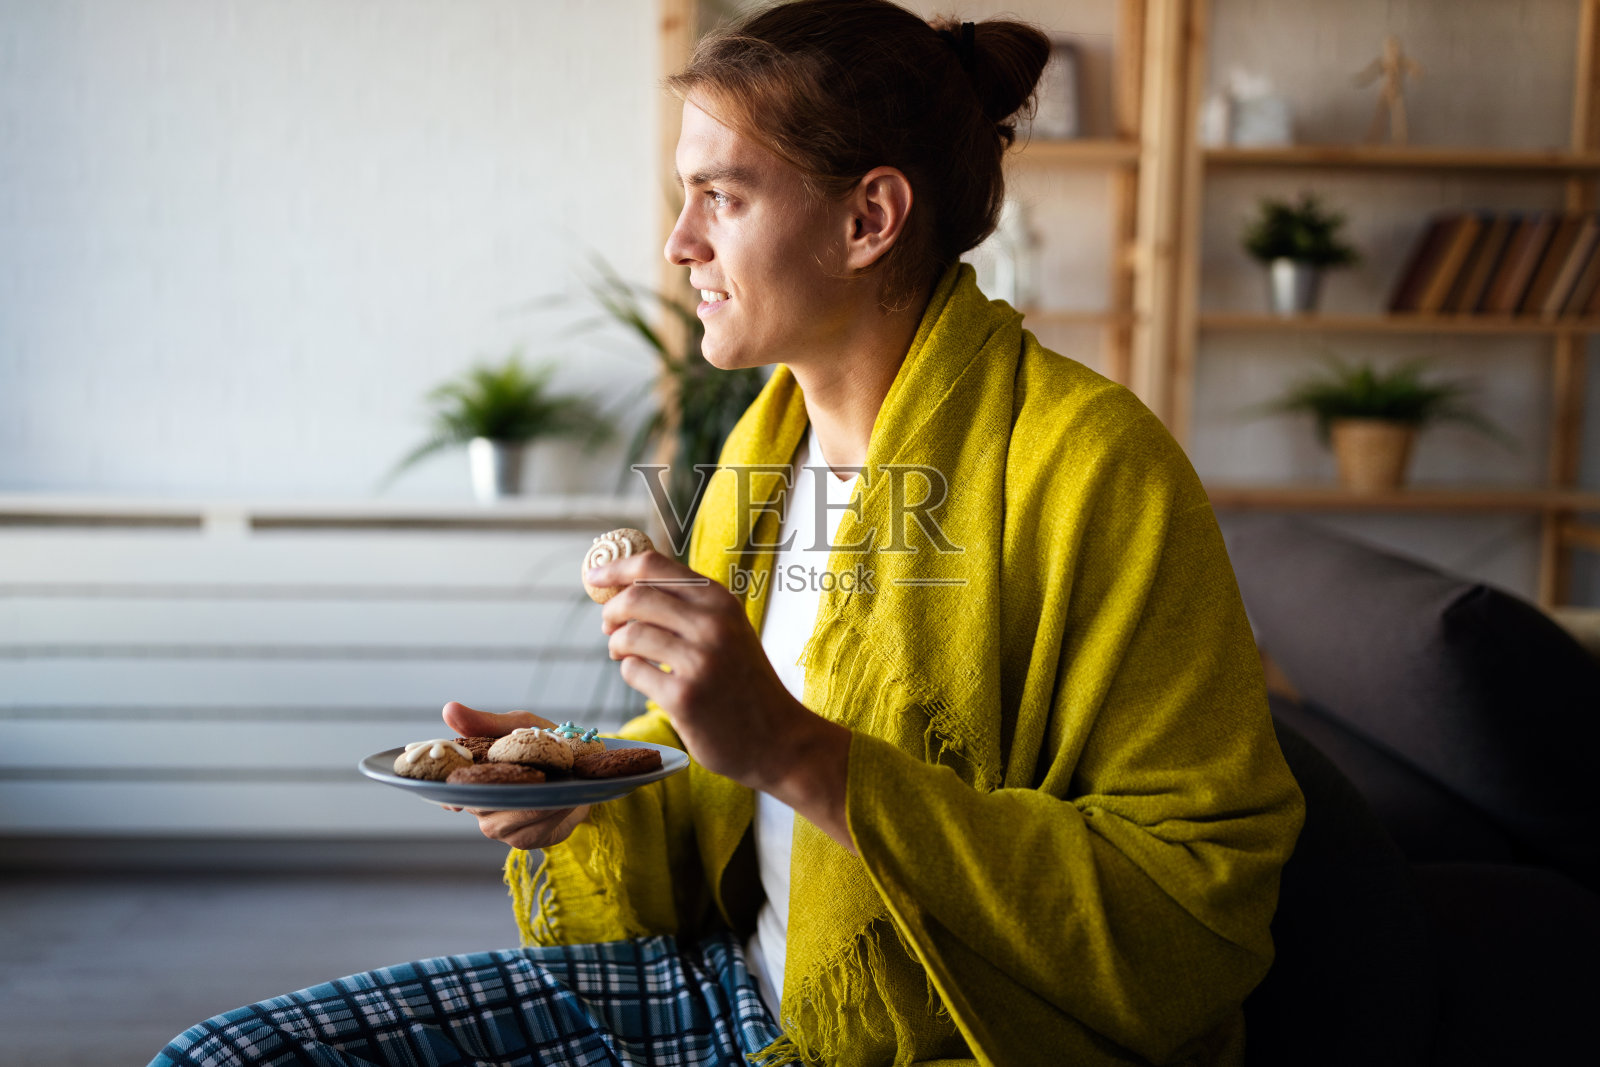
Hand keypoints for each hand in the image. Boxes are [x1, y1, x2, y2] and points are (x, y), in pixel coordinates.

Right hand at [439, 701, 587, 848]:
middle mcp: (479, 804)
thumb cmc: (540, 743)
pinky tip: (564, 802)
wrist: (581, 766)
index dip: (451, 792)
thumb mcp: (517, 725)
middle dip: (508, 792)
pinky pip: (531, 832)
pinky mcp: (523, 838)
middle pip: (482, 806)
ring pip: (506, 822)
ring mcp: (498, 825)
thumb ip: (485, 723)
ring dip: (535, 805)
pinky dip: (549, 816)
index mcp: (472, 777)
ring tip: (559, 788)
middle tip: (536, 777)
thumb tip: (448, 709)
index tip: (461, 794)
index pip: (448, 789)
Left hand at [590, 550, 853, 849]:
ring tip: (624, 655)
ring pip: (629, 635)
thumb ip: (687, 605)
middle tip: (608, 626)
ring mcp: (698, 661)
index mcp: (719, 600)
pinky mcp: (684, 697)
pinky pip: (633, 672)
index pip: (653, 566)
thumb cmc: (744, 681)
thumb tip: (624, 584)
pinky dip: (631, 673)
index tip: (592, 577)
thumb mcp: (728, 629)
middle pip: (634, 598)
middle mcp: (711, 624)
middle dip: (611, 612)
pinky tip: (649, 681)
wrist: (778, 738)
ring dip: (616, 645)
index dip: (614, 568)